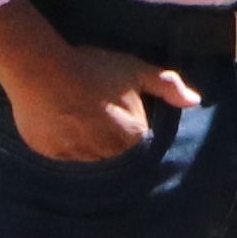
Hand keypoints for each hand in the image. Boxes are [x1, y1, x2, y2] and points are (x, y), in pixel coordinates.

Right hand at [6, 40, 192, 162]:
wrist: (41, 69)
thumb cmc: (91, 68)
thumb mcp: (133, 70)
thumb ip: (167, 85)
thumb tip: (195, 100)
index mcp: (132, 137)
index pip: (143, 155)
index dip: (137, 146)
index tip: (128, 136)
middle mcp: (108, 155)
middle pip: (119, 166)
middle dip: (116, 156)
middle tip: (105, 137)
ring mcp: (79, 160)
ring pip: (94, 169)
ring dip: (94, 160)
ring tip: (86, 140)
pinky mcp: (53, 160)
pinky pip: (67, 168)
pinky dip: (70, 157)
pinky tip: (66, 140)